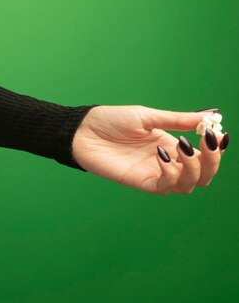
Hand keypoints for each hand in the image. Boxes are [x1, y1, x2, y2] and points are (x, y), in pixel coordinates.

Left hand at [72, 106, 228, 194]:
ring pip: (188, 184)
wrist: (83, 130)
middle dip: (211, 161)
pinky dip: (171, 174)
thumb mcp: (148, 116)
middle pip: (201, 174)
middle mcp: (166, 162)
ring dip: (193, 168)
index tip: (218, 134)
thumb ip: (177, 120)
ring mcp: (153, 173)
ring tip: (183, 147)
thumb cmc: (110, 121)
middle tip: (207, 143)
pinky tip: (163, 157)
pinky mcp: (140, 182)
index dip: (215, 149)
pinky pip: (165, 187)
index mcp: (170, 146)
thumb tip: (211, 116)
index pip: (203, 156)